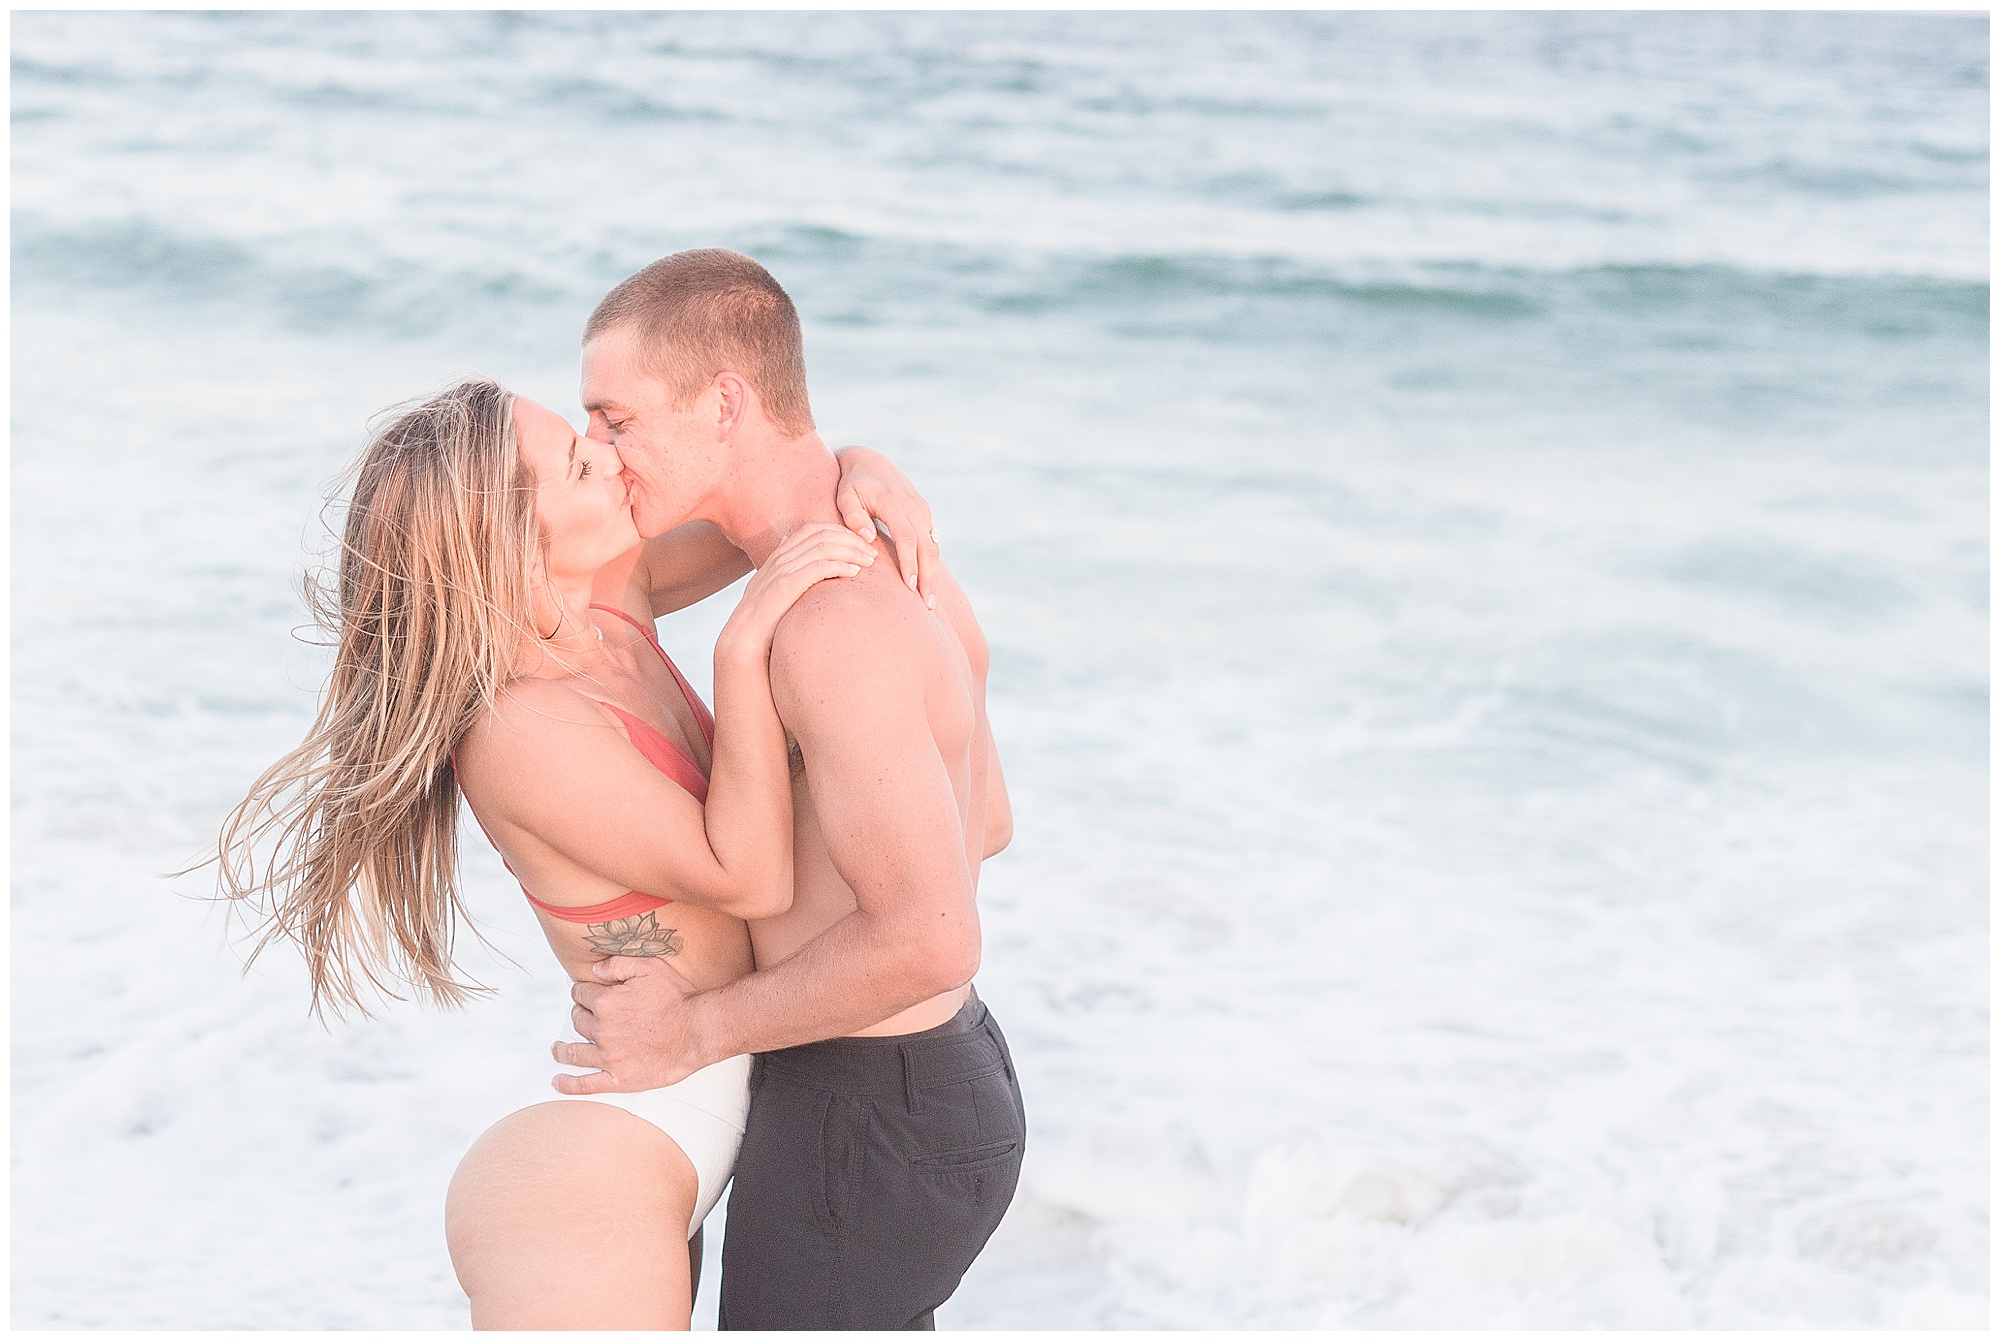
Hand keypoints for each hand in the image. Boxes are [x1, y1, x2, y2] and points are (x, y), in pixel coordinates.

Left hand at [552, 956, 708, 1093]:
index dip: (583, 990)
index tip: (586, 992)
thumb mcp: (650, 967)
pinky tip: (557, 1081)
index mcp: (606, 1003)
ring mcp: (608, 1057)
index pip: (581, 993)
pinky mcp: (619, 1079)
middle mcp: (602, 1030)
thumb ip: (618, 964)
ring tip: (556, 1049)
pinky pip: (586, 1084)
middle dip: (578, 1014)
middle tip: (583, 1014)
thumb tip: (594, 969)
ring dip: (562, 1050)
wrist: (699, 1031)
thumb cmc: (679, 998)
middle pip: (578, 1020)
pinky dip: (568, 1084)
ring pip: (574, 1052)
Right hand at [721, 522, 874, 653]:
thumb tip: (803, 561)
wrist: (744, 640)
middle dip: (851, 538)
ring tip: (870, 561)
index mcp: (779, 556)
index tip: (860, 543)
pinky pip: (817, 567)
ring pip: (823, 547)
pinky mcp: (786, 586)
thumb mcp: (777, 591)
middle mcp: (780, 559)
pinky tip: (854, 572)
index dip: (839, 531)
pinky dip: (839, 566)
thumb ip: (790, 574)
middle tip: (872, 550)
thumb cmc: (765, 620)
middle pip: (821, 533)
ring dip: (851, 551)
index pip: (813, 529)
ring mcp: (781, 570)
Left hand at [833, 445, 941, 608]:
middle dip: (929, 577)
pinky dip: (931, 561)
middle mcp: (913, 505)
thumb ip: (853, 518)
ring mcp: (922, 508)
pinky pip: (932, 540)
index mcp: (893, 502)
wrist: (869, 461)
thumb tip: (867, 539)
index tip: (909, 588)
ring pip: (934, 545)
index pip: (907, 538)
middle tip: (928, 604)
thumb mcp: (845, 496)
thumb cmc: (851, 484)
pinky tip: (927, 581)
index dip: (910, 564)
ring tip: (930, 600)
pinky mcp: (924, 512)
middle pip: (928, 546)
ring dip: (933, 573)